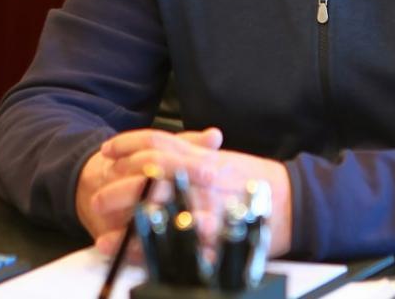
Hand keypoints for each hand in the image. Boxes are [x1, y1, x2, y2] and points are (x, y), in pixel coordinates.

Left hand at [87, 129, 293, 259]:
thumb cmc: (259, 180)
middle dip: (119, 185)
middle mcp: (203, 177)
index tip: (108, 150)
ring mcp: (208, 206)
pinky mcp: (215, 236)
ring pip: (158, 210)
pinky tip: (133, 252)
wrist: (296, 202)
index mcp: (203, 156)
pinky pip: (177, 244)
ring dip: (128, 219)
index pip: (157, 143)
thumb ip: (194, 152)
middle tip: (98, 193)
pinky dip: (153, 248)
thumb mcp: (224, 159)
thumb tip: (159, 152)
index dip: (128, 145)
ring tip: (105, 228)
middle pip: (149, 176)